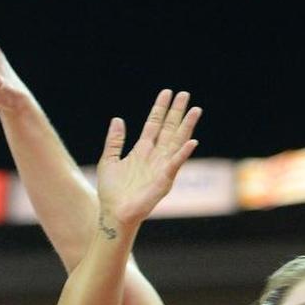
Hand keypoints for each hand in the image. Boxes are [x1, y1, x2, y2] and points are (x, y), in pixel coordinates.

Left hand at [96, 90, 201, 227]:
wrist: (114, 213)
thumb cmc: (111, 191)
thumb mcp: (108, 160)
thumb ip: (114, 141)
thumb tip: (118, 119)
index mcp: (142, 151)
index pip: (154, 124)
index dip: (160, 108)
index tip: (167, 92)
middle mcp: (154, 156)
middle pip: (169, 129)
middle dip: (177, 112)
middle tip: (185, 94)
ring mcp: (161, 167)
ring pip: (176, 142)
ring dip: (186, 126)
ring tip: (195, 110)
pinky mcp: (164, 180)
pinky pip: (176, 164)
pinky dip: (184, 153)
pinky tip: (193, 141)